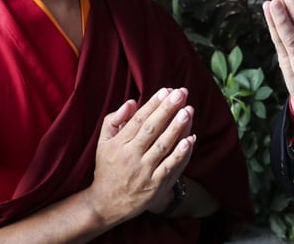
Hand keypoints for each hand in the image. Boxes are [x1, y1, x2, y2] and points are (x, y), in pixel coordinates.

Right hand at [88, 88, 194, 222]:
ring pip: (162, 146)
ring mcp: (144, 172)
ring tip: (187, 111)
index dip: (153, 104)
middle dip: (167, 110)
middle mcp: (131, 156)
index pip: (138, 120)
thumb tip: (132, 102)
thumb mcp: (103, 143)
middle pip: (152, 129)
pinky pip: (170, 167)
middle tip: (180, 94)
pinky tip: (190, 140)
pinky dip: (180, 154)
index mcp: (118, 144)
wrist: (106, 204)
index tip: (166, 90)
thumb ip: (114, 120)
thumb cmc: (108, 168)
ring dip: (176, 128)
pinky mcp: (155, 186)